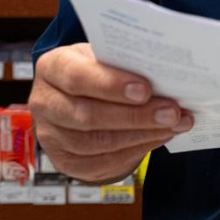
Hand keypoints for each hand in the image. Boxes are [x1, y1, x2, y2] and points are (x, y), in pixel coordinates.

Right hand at [29, 43, 192, 182]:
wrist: (78, 97)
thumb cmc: (98, 70)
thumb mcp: (104, 56)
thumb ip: (125, 62)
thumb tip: (166, 71)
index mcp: (52, 67)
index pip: (77, 77)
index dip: (111, 85)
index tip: (145, 89)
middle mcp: (45, 102)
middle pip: (88, 115)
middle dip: (135, 116)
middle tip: (172, 112)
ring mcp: (51, 136)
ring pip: (98, 143)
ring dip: (142, 135)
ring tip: (174, 125)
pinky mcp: (64, 162)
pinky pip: (103, 162)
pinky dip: (137, 150)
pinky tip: (160, 137)